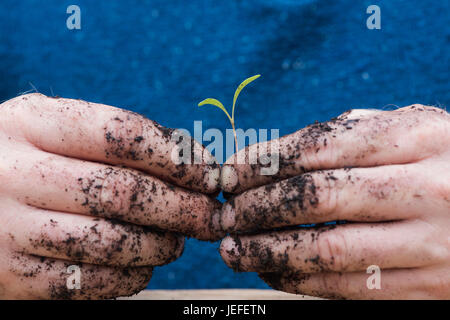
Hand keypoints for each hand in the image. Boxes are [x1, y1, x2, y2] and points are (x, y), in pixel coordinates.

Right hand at [0, 93, 221, 298]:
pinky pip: (85, 282)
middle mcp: (13, 172)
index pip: (122, 134)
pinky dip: (130, 277)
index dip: (177, 157)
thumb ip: (111, 138)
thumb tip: (191, 162)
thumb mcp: (51, 129)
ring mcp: (5, 228)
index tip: (210, 175)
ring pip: (109, 242)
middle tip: (211, 216)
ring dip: (161, 245)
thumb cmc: (27, 160)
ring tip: (179, 240)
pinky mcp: (8, 275)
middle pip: (123, 193)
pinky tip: (145, 266)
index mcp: (29, 123)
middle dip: (183, 208)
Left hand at [219, 105, 449, 298]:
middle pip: (317, 198)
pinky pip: (350, 288)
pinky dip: (299, 281)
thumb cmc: (446, 163)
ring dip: (267, 251)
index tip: (230, 175)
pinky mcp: (430, 287)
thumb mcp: (417, 130)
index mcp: (420, 138)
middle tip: (224, 214)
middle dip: (256, 207)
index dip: (264, 162)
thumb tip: (279, 154)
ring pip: (327, 250)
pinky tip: (271, 270)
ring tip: (233, 248)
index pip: (320, 148)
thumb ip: (356, 133)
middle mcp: (427, 189)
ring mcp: (432, 243)